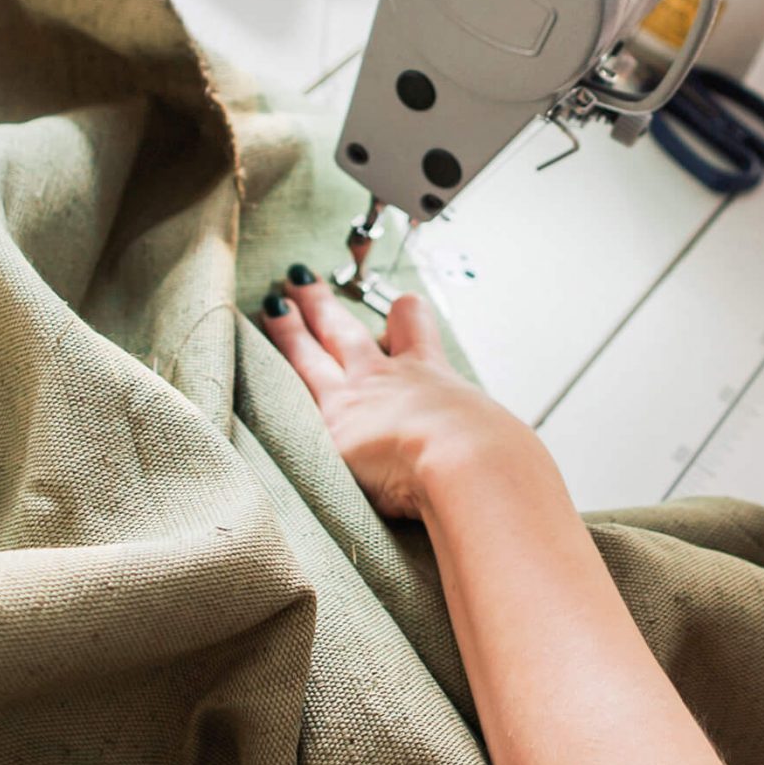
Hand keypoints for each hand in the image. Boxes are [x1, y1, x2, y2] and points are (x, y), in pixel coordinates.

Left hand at [257, 269, 546, 520]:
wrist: (470, 462)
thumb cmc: (492, 462)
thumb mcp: (496, 447)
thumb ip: (487, 455)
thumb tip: (515, 482)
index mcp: (433, 380)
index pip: (414, 334)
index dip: (405, 318)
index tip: (397, 306)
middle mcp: (390, 380)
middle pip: (349, 331)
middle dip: (325, 305)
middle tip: (303, 282)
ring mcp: (356, 398)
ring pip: (314, 350)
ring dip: (292, 325)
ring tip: (274, 303)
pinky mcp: (332, 424)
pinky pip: (291, 385)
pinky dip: (273, 359)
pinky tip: (247, 351)